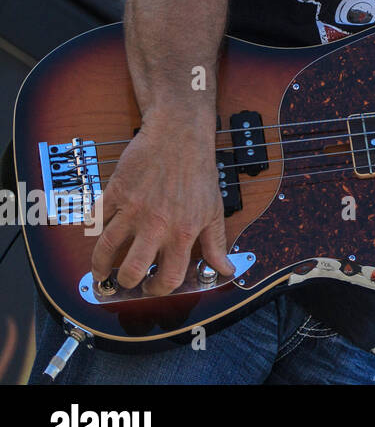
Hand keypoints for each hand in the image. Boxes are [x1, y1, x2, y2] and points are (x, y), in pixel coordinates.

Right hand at [90, 116, 235, 295]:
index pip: (169, 277)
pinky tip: (99, 236)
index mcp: (183, 232)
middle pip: (132, 270)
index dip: (159, 290)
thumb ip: (217, 244)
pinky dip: (95, 230)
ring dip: (100, 267)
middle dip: (126, 283)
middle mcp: (157, 224)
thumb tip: (226, 270)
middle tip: (126, 282)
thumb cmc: (199, 172)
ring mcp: (133, 209)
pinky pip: (96, 220)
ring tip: (101, 273)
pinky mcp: (115, 193)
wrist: (180, 136)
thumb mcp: (214, 210)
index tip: (153, 288)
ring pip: (106, 249)